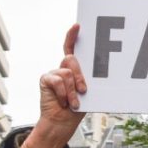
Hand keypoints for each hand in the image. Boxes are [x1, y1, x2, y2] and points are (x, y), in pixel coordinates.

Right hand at [26, 25, 87, 147]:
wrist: (62, 122)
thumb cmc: (77, 108)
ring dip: (72, 91)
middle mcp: (63, 68)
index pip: (72, 48)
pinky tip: (63, 102)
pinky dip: (63, 94)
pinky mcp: (45, 79)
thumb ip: (87, 80)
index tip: (78, 26)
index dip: (73, 36)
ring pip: (67, 72)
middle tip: (84, 91)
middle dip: (80, 76)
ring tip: (73, 102)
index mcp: (74, 69)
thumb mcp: (87, 92)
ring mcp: (53, 73)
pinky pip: (58, 81)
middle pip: (72, 59)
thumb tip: (102, 70)